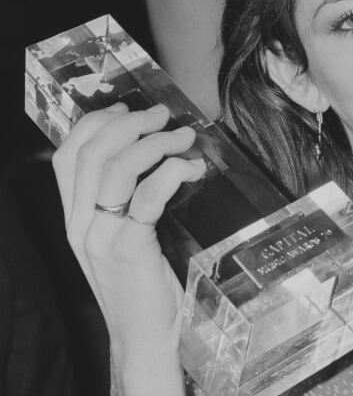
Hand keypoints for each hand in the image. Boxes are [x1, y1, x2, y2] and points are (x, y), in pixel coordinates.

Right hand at [52, 102, 205, 391]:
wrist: (142, 337)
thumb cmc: (141, 283)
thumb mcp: (120, 236)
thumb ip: (122, 200)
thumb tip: (145, 151)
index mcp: (74, 218)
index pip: (68, 155)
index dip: (96, 122)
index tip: (128, 109)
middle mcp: (80, 225)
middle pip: (93, 152)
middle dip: (132, 123)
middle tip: (165, 115)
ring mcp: (102, 237)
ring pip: (116, 168)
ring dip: (155, 142)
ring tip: (185, 137)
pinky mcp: (130, 249)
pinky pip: (147, 197)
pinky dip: (172, 172)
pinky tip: (191, 169)